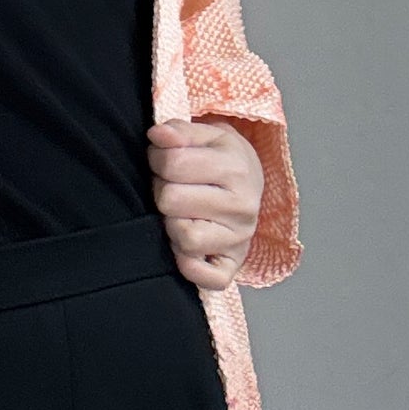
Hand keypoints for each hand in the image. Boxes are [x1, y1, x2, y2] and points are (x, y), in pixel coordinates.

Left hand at [146, 117, 262, 290]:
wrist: (251, 185)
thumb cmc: (220, 160)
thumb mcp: (206, 136)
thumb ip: (179, 132)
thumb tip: (158, 135)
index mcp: (236, 168)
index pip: (173, 163)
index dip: (157, 158)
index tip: (164, 161)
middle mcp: (243, 206)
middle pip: (171, 201)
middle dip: (162, 190)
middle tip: (172, 187)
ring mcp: (240, 239)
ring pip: (184, 238)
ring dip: (171, 224)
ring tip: (179, 212)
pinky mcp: (233, 264)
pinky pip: (207, 277)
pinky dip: (190, 266)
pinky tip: (185, 246)